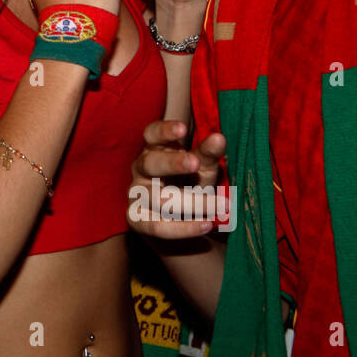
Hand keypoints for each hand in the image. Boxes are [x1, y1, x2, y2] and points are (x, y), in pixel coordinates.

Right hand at [127, 120, 226, 238]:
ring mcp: (136, 195)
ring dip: (191, 202)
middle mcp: (140, 169)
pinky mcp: (137, 220)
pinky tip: (207, 225)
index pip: (152, 134)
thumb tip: (219, 138)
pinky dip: (185, 228)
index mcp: (154, 149)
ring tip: (221, 205)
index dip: (164, 131)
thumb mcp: (201, 167)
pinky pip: (158, 226)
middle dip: (172, 163)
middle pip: (150, 163)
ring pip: (158, 198)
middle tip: (195, 162)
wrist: (178, 219)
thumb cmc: (189, 183)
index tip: (183, 128)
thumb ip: (208, 154)